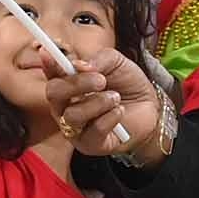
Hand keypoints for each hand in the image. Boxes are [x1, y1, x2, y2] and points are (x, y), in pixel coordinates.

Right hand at [42, 46, 160, 157]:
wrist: (150, 107)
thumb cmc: (128, 84)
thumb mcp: (116, 62)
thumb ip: (98, 59)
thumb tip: (79, 65)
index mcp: (68, 84)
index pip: (52, 74)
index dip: (48, 64)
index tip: (48, 52)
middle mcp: (65, 106)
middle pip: (54, 94)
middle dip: (77, 84)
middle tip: (101, 80)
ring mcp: (75, 127)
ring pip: (72, 115)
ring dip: (98, 103)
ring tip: (116, 97)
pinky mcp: (90, 144)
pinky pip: (93, 131)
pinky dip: (109, 118)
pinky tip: (119, 112)